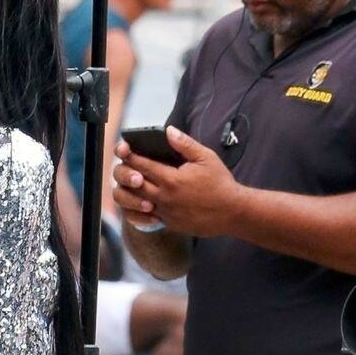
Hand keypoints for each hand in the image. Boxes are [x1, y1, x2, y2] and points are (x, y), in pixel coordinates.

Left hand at [113, 125, 241, 237]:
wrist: (232, 213)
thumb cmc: (220, 183)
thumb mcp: (206, 157)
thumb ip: (185, 144)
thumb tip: (168, 131)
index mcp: (172, 180)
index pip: (142, 165)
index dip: (130, 155)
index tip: (123, 149)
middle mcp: (164, 198)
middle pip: (133, 184)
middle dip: (125, 172)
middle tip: (124, 165)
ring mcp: (165, 213)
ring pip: (135, 203)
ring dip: (128, 192)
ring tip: (130, 183)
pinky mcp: (169, 223)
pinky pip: (144, 218)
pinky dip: (138, 210)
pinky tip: (139, 201)